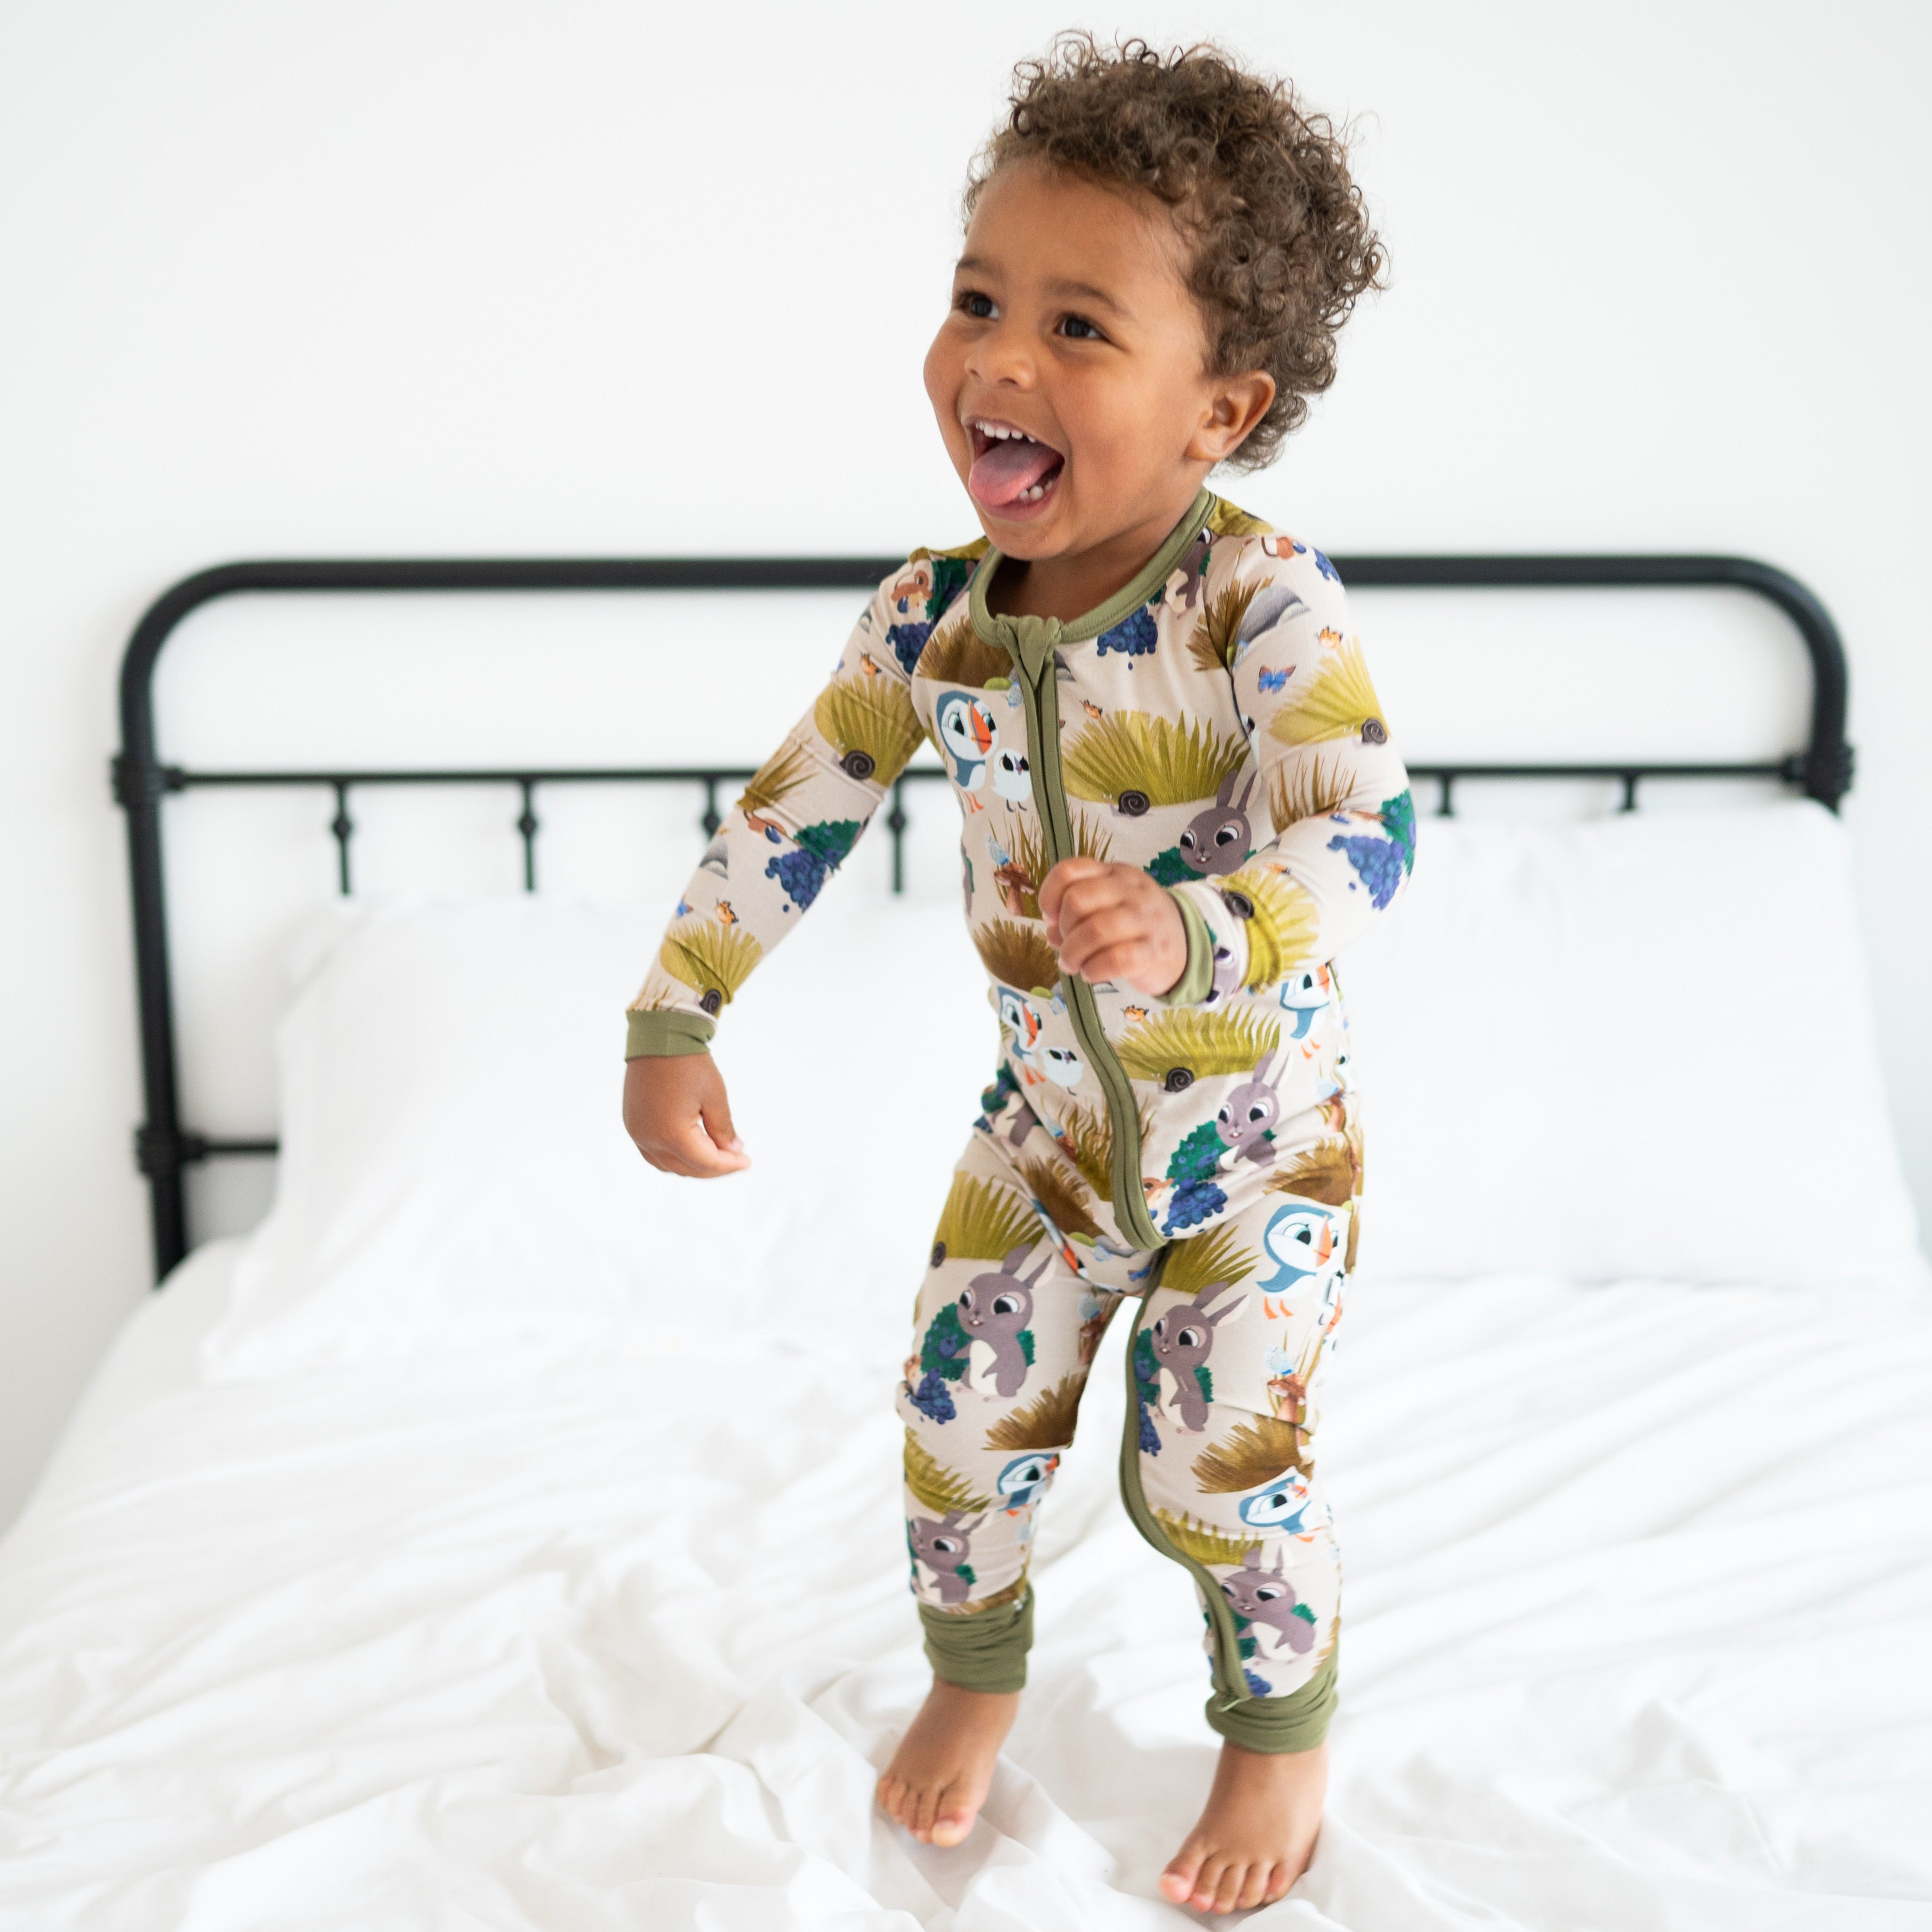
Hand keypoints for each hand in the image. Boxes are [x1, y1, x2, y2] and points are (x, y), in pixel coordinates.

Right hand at [623, 1052, 750, 1177]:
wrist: (659, 1036)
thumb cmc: (688, 1062)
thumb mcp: (715, 1097)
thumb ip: (723, 1129)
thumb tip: (732, 1150)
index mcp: (672, 1133)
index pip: (706, 1162)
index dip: (729, 1165)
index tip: (746, 1161)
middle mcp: (649, 1138)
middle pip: (687, 1168)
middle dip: (713, 1168)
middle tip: (735, 1159)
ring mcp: (637, 1132)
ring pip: (667, 1165)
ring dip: (692, 1166)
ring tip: (715, 1156)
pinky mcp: (632, 1123)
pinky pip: (652, 1153)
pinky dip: (673, 1157)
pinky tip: (690, 1149)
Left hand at [1038, 856, 1187, 995]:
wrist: (1184, 945)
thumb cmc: (1136, 925)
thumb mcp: (1109, 906)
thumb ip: (1077, 915)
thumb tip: (1050, 931)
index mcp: (1114, 874)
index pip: (1071, 870)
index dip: (1050, 895)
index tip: (1051, 917)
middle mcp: (1130, 891)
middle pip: (1078, 899)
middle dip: (1063, 928)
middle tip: (1065, 946)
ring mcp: (1145, 919)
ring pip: (1096, 930)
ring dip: (1073, 953)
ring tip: (1072, 965)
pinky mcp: (1154, 951)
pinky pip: (1117, 959)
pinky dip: (1094, 969)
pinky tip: (1090, 974)